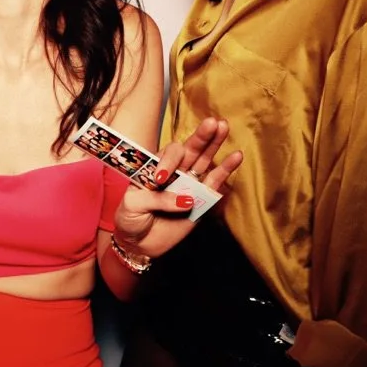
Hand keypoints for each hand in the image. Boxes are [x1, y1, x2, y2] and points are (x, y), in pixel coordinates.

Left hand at [112, 120, 241, 262]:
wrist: (138, 243)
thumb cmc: (130, 219)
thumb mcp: (133, 206)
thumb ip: (157, 199)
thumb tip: (187, 199)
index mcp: (155, 167)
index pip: (166, 156)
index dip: (167, 163)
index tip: (161, 180)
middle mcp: (174, 171)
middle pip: (190, 149)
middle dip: (201, 136)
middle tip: (213, 123)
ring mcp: (189, 183)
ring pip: (204, 160)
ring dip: (215, 144)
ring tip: (224, 127)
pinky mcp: (201, 200)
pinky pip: (215, 182)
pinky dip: (226, 169)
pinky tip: (236, 155)